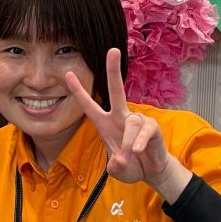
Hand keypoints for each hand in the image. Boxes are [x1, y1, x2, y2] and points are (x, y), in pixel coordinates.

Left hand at [65, 48, 190, 201]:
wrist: (152, 171)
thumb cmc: (131, 166)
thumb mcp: (118, 171)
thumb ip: (116, 167)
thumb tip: (120, 159)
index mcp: (105, 124)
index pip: (89, 106)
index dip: (79, 91)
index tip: (68, 74)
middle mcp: (121, 117)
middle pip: (117, 90)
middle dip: (114, 70)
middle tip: (112, 50)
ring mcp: (137, 120)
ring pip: (131, 123)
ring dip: (128, 143)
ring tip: (130, 156)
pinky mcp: (151, 127)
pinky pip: (144, 131)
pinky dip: (139, 142)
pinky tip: (139, 150)